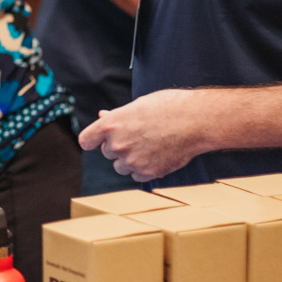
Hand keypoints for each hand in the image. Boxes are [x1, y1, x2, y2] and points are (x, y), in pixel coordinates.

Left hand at [77, 89, 211, 181]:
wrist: (195, 121)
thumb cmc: (168, 107)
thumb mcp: (138, 105)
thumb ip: (118, 116)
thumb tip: (102, 116)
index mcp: (111, 124)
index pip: (86, 140)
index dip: (93, 140)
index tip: (97, 141)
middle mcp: (117, 144)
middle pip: (107, 153)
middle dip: (118, 147)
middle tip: (139, 136)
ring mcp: (132, 161)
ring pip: (121, 167)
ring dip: (130, 160)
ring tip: (150, 145)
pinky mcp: (148, 173)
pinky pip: (137, 176)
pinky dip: (144, 169)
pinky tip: (157, 155)